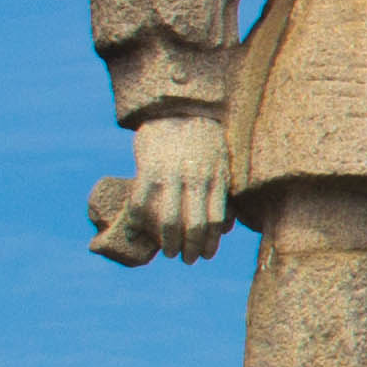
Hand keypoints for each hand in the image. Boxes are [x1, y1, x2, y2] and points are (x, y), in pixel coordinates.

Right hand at [132, 112, 232, 260]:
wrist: (177, 106)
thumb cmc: (203, 138)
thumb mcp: (222, 161)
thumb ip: (222, 191)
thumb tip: (227, 227)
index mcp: (216, 177)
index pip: (215, 220)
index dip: (210, 243)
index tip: (205, 255)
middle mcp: (195, 178)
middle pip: (194, 225)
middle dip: (190, 249)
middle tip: (185, 259)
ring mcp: (171, 174)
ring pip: (169, 219)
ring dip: (168, 242)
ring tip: (167, 252)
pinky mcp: (148, 168)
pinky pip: (141, 203)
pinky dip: (139, 222)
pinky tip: (139, 231)